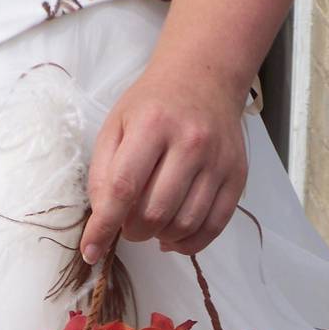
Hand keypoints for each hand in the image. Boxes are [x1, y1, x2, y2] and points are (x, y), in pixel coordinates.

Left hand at [79, 63, 248, 263]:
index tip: (90, 250)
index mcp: (152, 126)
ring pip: (184, 224)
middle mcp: (190, 143)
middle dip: (132, 231)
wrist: (203, 79)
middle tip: (126, 224)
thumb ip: (103, 172)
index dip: (104, 226)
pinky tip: (172, 236)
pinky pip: (213, 226)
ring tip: (149, 226)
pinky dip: (188, 243)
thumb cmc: (152, 105)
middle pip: (155, 212)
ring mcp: (218, 161)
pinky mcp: (237, 176)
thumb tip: (103, 219)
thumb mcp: (115, 126)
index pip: (123, 188)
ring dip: (159, 237)